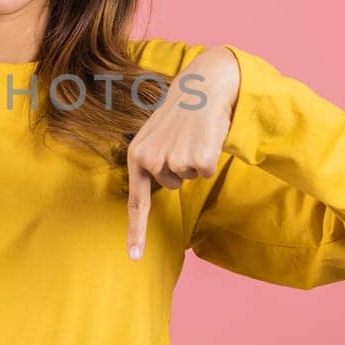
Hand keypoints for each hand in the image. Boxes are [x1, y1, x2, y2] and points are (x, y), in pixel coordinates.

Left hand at [125, 47, 240, 259]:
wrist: (203, 87)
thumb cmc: (180, 113)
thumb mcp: (155, 136)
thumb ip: (151, 162)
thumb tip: (161, 183)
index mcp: (136, 156)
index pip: (136, 203)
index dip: (136, 232)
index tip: (134, 258)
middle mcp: (151, 161)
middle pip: (173, 185)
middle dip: (182, 167)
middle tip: (184, 139)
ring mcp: (173, 161)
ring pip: (190, 178)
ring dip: (195, 160)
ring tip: (193, 135)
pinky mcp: (197, 159)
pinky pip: (206, 172)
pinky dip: (210, 158)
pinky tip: (205, 137)